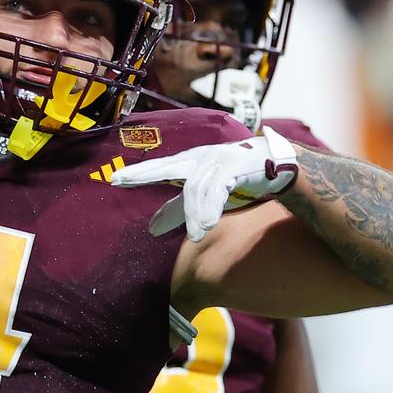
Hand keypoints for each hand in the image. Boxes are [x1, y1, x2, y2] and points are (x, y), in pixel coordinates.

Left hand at [111, 125, 298, 240]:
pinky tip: (206, 226)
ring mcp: (220, 159)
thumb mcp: (203, 196)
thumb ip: (177, 209)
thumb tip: (150, 230)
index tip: (114, 179)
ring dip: (194, 213)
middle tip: (120, 180)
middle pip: (169, 166)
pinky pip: (220, 189)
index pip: (160, 168)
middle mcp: (202, 157)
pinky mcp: (238, 166)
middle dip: (144, 173)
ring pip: (197, 187)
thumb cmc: (236, 178)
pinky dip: (212, 208)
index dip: (138, 173)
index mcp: (191, 162)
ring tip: (195, 235)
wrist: (279, 164)